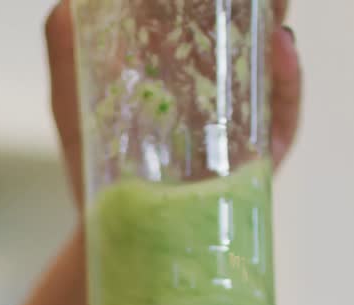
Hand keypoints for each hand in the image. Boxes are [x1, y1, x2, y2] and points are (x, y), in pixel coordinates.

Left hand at [45, 0, 304, 207]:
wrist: (117, 231)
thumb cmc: (98, 166)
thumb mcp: (71, 100)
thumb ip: (65, 49)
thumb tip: (68, 2)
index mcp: (176, 63)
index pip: (204, 11)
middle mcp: (215, 84)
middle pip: (248, 25)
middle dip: (255, 2)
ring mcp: (242, 117)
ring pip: (272, 60)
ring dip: (276, 22)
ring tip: (275, 2)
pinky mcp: (259, 153)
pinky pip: (283, 112)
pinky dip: (288, 77)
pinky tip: (280, 47)